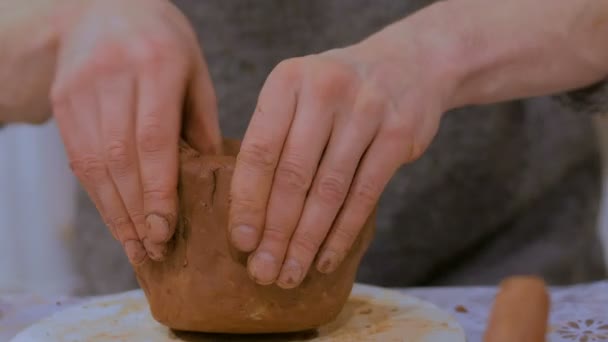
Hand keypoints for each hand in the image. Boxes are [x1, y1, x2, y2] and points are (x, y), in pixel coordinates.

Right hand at [50, 0, 221, 264]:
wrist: (103, 8)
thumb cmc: (162, 42)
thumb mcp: (194, 70)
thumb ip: (201, 120)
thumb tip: (211, 176)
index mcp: (156, 64)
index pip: (153, 139)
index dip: (157, 190)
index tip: (165, 229)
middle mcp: (113, 76)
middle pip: (121, 157)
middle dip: (136, 210)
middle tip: (152, 249)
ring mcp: (82, 88)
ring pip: (94, 163)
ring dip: (115, 210)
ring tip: (134, 245)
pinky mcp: (63, 100)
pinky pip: (78, 156)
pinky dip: (97, 193)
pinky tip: (115, 217)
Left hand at [229, 39, 452, 287]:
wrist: (408, 64)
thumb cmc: (338, 91)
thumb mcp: (299, 95)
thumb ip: (274, 138)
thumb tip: (247, 214)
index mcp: (287, 80)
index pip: (260, 150)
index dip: (247, 201)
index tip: (241, 241)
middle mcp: (325, 90)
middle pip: (293, 176)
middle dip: (276, 232)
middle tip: (263, 271)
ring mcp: (366, 110)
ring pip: (329, 191)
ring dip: (307, 241)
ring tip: (291, 274)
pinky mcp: (398, 135)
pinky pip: (364, 196)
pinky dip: (342, 233)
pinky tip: (325, 259)